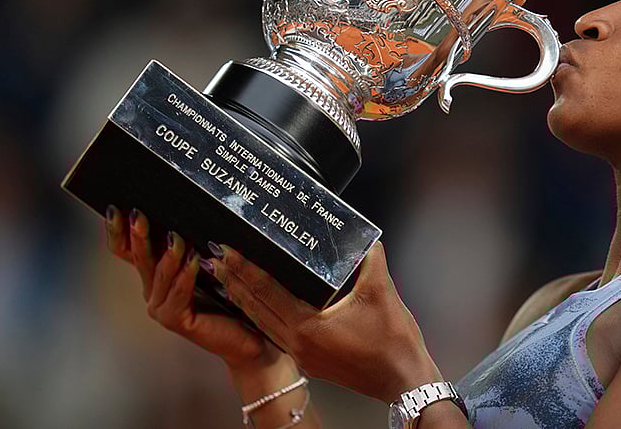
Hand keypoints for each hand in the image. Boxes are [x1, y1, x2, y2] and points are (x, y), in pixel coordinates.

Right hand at [104, 205, 280, 371]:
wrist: (249, 336)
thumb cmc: (231, 297)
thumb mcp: (209, 263)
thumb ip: (193, 243)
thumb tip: (189, 208)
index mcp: (157, 275)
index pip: (128, 251)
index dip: (118, 231)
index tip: (115, 208)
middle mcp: (154, 291)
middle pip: (138, 258)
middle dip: (138, 235)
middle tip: (138, 214)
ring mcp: (162, 308)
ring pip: (159, 274)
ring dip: (168, 254)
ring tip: (177, 237)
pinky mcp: (176, 320)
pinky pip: (179, 292)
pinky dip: (186, 275)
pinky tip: (195, 259)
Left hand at [203, 241, 441, 402]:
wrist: (403, 380)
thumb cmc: (393, 342)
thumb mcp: (381, 293)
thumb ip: (369, 261)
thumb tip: (365, 240)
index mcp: (308, 327)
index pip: (267, 291)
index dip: (246, 269)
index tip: (228, 250)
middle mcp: (298, 343)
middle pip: (256, 308)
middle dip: (235, 281)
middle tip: (216, 257)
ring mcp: (303, 355)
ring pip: (263, 323)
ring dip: (244, 299)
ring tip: (227, 278)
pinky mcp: (311, 361)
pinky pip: (276, 333)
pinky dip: (262, 315)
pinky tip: (259, 306)